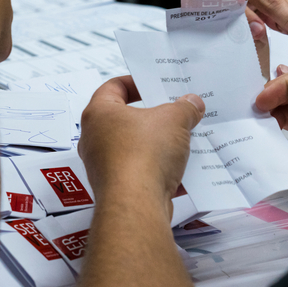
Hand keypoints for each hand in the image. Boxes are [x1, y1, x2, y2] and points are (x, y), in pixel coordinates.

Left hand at [78, 77, 204, 215]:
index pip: (113, 86)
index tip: (156, 85)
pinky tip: (184, 169)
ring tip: (185, 139)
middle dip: (155, 116)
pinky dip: (160, 170)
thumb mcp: (173, 120)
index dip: (136, 82)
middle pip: (126, 119)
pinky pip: (141, 172)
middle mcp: (95, 138)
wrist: (136, 204)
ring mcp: (104, 165)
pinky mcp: (118, 187)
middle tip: (176, 112)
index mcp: (99, 113)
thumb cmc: (142, 155)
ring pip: (135, 147)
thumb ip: (184, 108)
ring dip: (160, 144)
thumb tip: (192, 104)